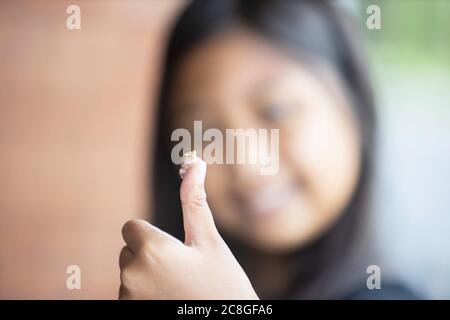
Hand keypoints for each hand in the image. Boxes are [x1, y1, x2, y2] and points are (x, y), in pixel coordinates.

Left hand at [119, 156, 258, 299]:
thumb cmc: (222, 284)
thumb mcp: (210, 242)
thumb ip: (195, 202)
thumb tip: (194, 163)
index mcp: (151, 249)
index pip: (131, 227)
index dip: (153, 236)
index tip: (174, 250)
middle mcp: (131, 274)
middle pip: (129, 250)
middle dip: (149, 256)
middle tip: (182, 273)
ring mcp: (127, 298)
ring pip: (129, 274)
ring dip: (147, 278)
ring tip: (177, 290)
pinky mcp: (128, 312)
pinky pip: (129, 295)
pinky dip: (143, 296)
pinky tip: (169, 301)